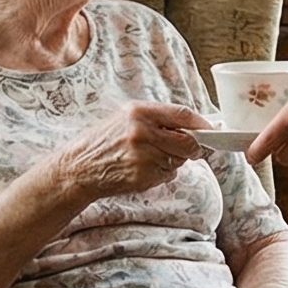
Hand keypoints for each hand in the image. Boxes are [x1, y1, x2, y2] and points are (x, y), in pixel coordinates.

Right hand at [49, 102, 207, 202]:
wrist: (79, 168)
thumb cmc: (103, 142)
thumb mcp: (126, 118)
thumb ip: (158, 119)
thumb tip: (193, 125)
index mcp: (140, 112)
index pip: (183, 114)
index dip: (201, 124)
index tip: (209, 130)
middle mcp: (143, 132)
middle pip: (188, 141)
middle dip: (194, 147)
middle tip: (192, 150)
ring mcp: (143, 155)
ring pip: (179, 160)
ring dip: (174, 161)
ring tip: (151, 158)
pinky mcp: (143, 175)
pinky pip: (168, 174)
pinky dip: (163, 174)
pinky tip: (144, 169)